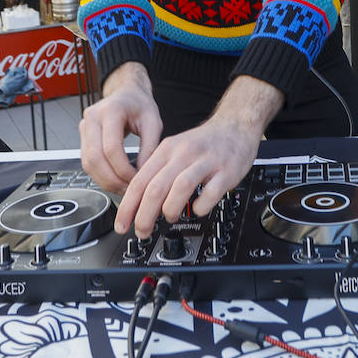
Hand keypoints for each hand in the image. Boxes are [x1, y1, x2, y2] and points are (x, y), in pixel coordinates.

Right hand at [78, 62, 162, 192]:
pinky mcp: (83, 138)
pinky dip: (101, 176)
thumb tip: (143, 174)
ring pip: (87, 163)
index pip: (111, 148)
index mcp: (111, 110)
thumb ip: (150, 147)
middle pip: (95, 158)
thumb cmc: (140, 105)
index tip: (138, 179)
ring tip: (124, 188)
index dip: (124, 169)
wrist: (127, 94)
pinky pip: (87, 163)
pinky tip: (116, 181)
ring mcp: (84, 127)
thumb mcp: (153, 122)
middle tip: (129, 189)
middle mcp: (92, 118)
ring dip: (105, 180)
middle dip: (112, 179)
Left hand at [114, 112, 263, 238]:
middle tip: (142, 231)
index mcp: (167, 150)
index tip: (121, 224)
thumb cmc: (204, 143)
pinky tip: (198, 209)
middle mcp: (184, 154)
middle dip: (145, 215)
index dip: (127, 206)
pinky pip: (211, 193)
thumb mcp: (174, 150)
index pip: (140, 181)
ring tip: (170, 218)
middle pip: (156, 187)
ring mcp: (206, 162)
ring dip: (171, 210)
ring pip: (181, 188)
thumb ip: (157, 174)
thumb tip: (138, 203)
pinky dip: (201, 206)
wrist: (236, 126)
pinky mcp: (226, 172)